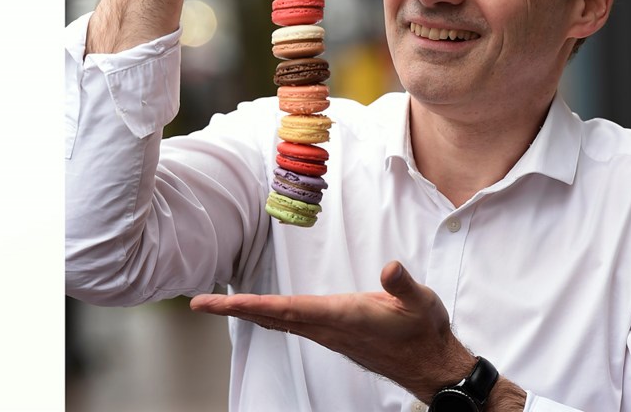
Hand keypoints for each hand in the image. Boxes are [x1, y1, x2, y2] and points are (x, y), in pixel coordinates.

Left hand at [189, 260, 475, 401]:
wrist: (430, 364)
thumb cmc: (423, 331)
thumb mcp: (420, 301)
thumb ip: (402, 285)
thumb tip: (390, 268)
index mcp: (343, 317)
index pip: (288, 309)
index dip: (252, 304)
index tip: (221, 303)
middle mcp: (329, 328)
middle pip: (273, 318)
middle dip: (235, 309)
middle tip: (200, 303)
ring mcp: (330, 334)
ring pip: (280, 323)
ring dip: (248, 313)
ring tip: (220, 304)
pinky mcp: (335, 335)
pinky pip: (293, 325)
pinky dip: (270, 316)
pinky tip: (263, 312)